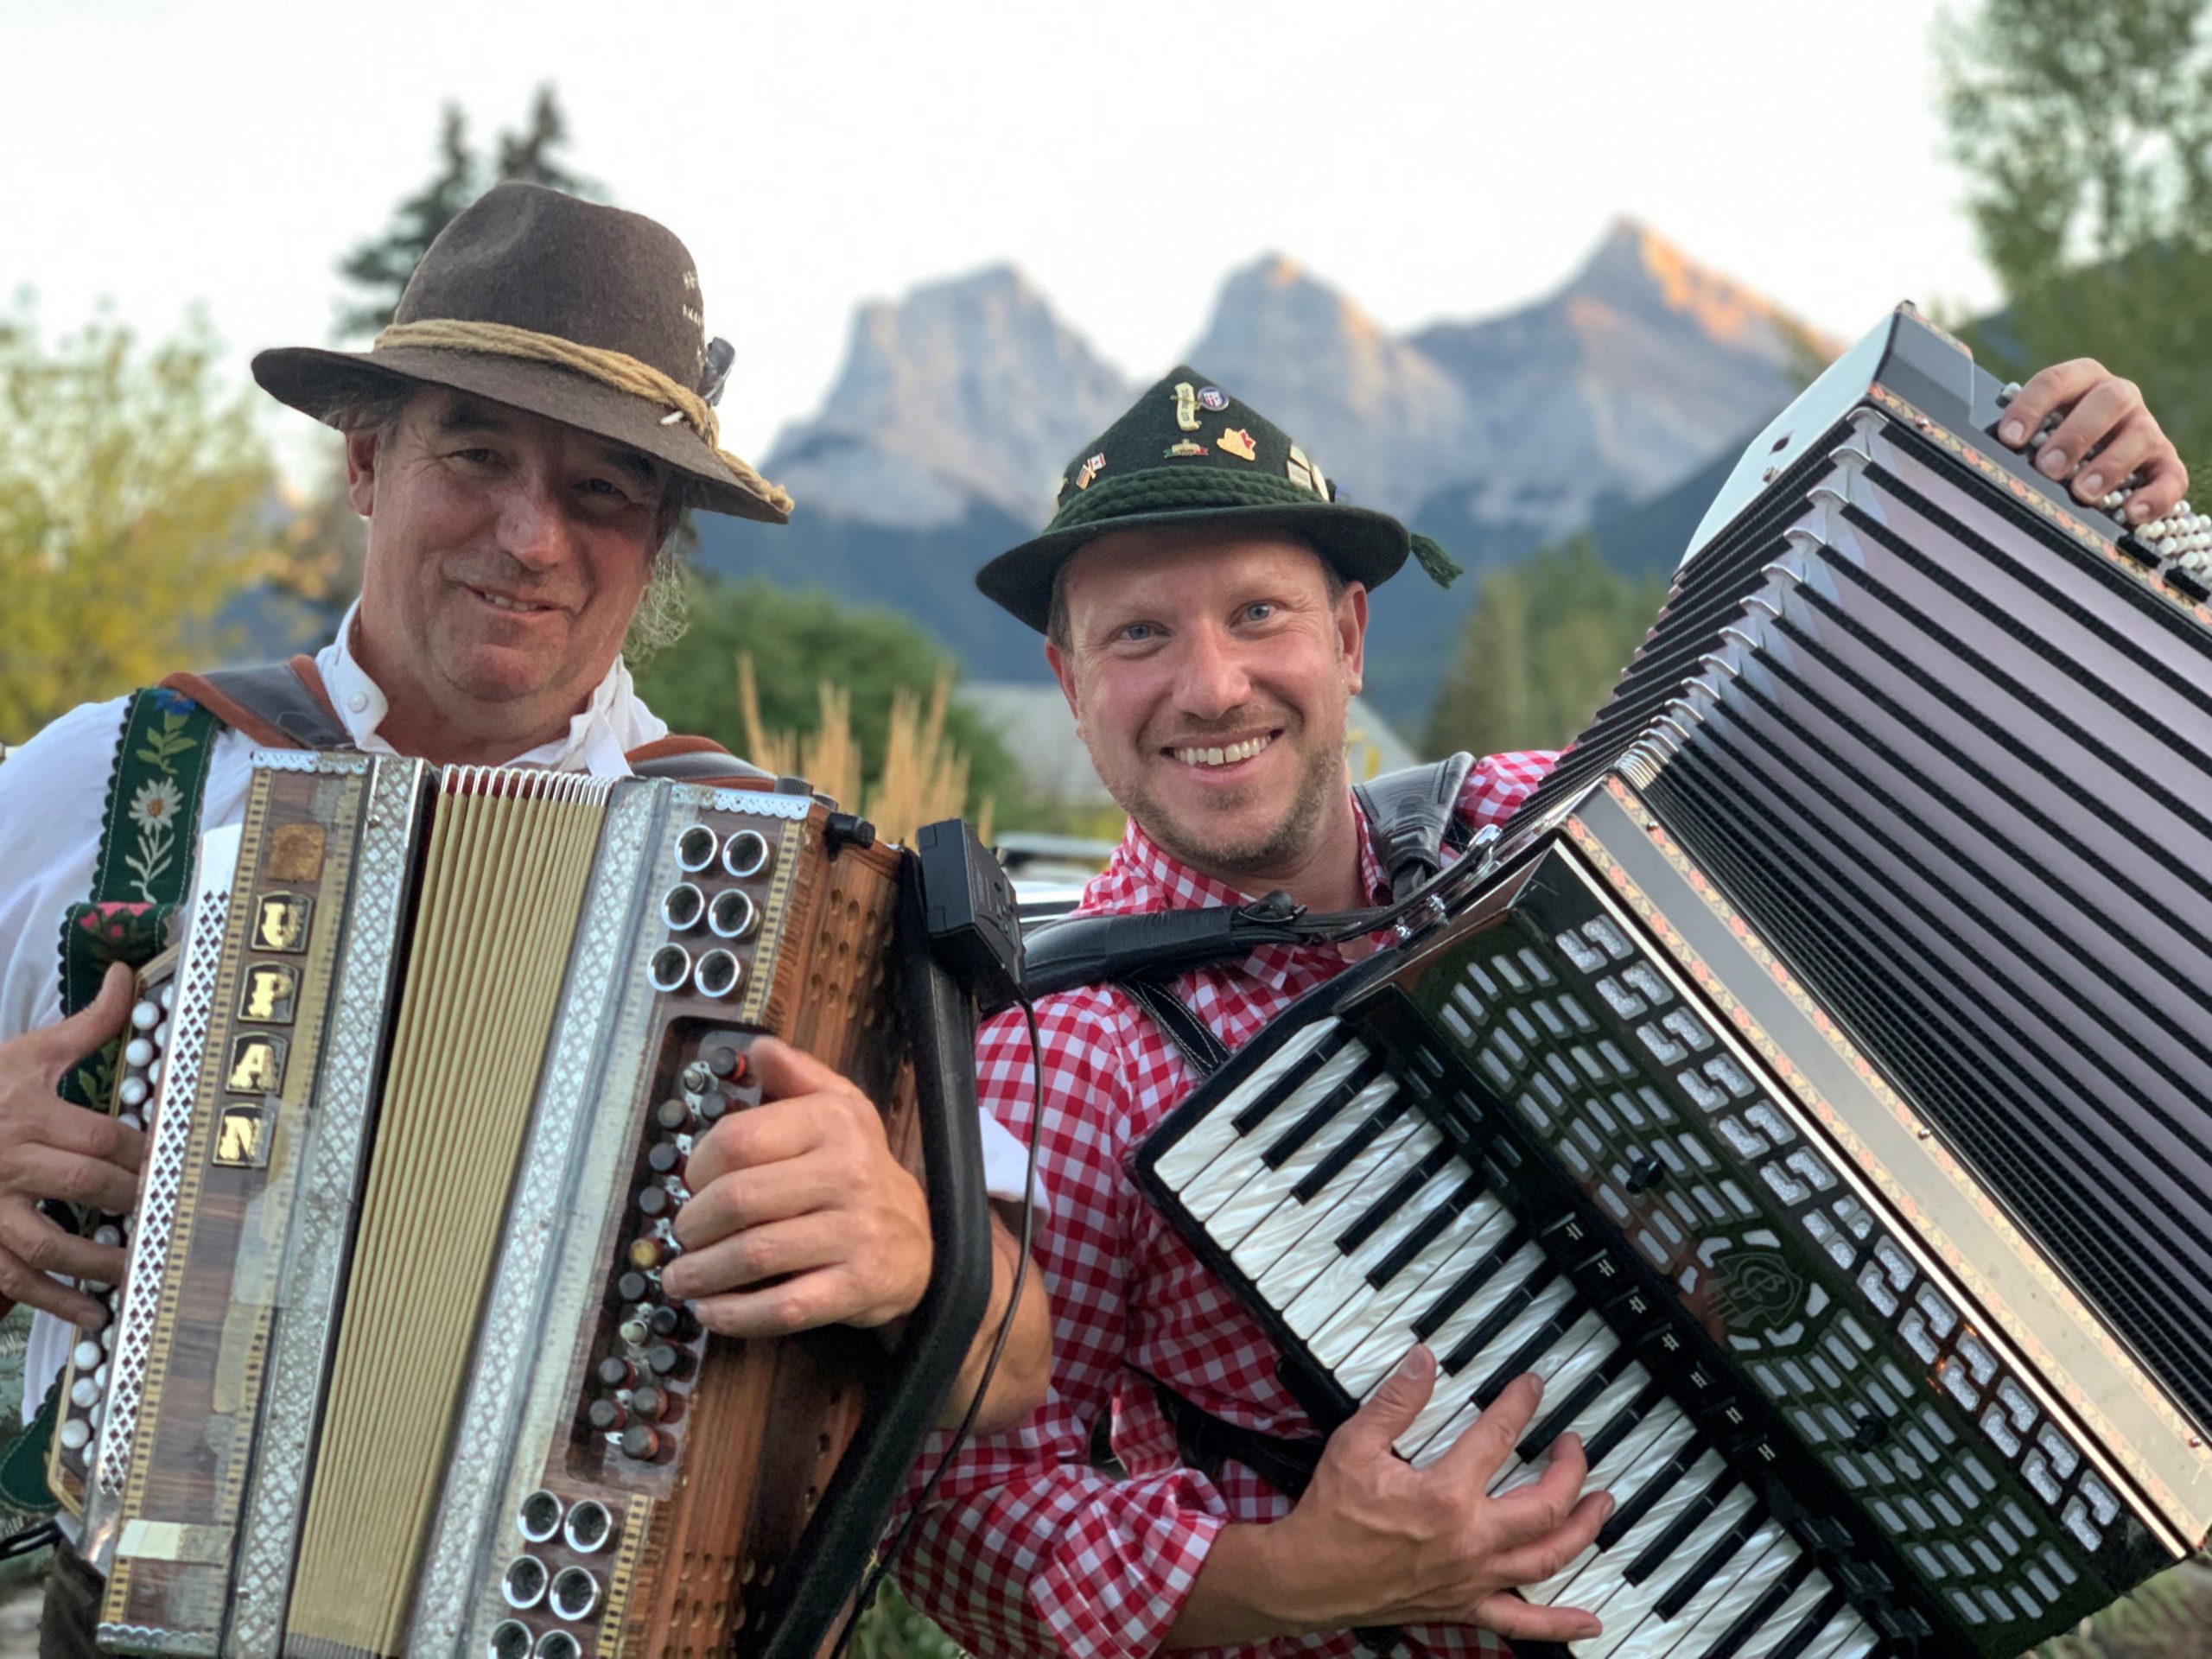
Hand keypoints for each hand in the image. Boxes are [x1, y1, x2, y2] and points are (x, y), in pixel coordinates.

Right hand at [0, 962, 146, 1326]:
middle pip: (84, 1188)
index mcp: (27, 1114)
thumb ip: (88, 1024)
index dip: (144, 1153)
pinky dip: (53, 1303)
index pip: (100, 1137)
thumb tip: (130, 975)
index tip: (176, 1164)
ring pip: (48, 1244)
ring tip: (142, 1270)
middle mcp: (8, 1163)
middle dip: (132, 1201)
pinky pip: (13, 1280)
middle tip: (174, 1214)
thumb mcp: (29, 1052)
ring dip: (99, 1262)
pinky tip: (93, 1314)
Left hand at [662, 1038, 930, 1337]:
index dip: (697, 1166)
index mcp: (833, 1123)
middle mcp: (849, 1173)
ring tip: (681, 1276)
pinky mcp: (857, 1286)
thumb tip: (758, 1048)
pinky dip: (735, 1314)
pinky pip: (783, 1306)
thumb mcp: (840, 1110)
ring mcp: (855, 1233)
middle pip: (739, 1200)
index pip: (739, 1140)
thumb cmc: (861, 1174)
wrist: (924, 1244)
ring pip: (754, 1255)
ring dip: (702, 1272)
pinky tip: (711, 1310)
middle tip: (681, 1235)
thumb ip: (797, 1076)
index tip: (690, 1184)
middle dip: (693, 1224)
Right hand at [1267, 1347, 1612, 1640]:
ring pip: (1548, 1557)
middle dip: (1570, 1469)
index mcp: (1445, 1496)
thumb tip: (1423, 1362)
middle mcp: (1469, 1540)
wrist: (1309, 1578)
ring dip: (1584, 1529)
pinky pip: (1523, 1622)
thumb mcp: (1355, 1445)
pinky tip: (1590, 1623)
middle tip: (1573, 1446)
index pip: (1498, 1438)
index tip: (1533, 1387)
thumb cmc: (1331, 1516)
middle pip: (1545, 1504)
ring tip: (1601, 1505)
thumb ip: (1395, 1402)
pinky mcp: (1464, 1605)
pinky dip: (1561, 1625)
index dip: (1520, 1405)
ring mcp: (1472, 1577)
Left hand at [1996, 358, 2188, 522]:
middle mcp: (2118, 397)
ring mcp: (2145, 428)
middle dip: (2076, 434)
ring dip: (2110, 464)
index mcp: (2080, 381)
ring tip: (2082, 492)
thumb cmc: (2046, 442)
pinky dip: (2155, 495)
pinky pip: (2170, 476)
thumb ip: (1997, 410)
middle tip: (2048, 468)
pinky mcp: (2164, 463)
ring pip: (2140, 435)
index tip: (2009, 438)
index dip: (2031, 406)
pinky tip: (2130, 514)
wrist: (2097, 464)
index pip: (2056, 380)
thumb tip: (1954, 364)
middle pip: (2107, 400)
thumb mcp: (2025, 425)